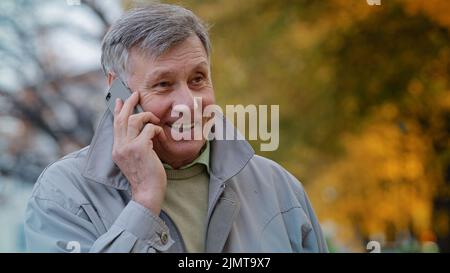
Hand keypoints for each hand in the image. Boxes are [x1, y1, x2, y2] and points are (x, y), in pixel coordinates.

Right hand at [112, 91, 166, 214]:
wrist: (147, 193)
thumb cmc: (145, 177)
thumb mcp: (134, 159)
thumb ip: (133, 145)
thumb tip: (142, 130)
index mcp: (116, 150)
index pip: (115, 125)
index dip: (117, 111)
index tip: (119, 100)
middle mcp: (119, 147)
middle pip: (122, 118)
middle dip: (129, 104)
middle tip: (136, 95)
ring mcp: (128, 147)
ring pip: (135, 120)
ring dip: (147, 116)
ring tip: (155, 120)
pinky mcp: (140, 147)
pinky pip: (149, 129)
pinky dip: (157, 130)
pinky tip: (161, 137)